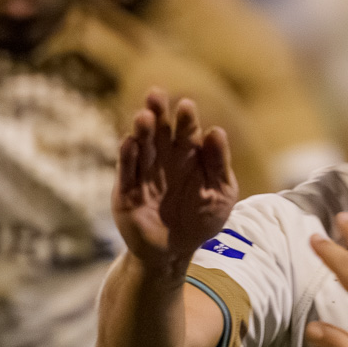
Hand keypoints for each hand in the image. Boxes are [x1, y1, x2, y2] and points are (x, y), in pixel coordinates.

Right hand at [114, 90, 237, 270]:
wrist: (177, 251)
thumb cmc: (202, 220)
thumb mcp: (220, 193)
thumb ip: (218, 164)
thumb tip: (216, 130)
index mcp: (189, 157)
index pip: (187, 133)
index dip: (186, 119)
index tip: (186, 105)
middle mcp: (164, 160)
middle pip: (160, 133)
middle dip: (158, 113)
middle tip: (155, 94)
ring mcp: (144, 175)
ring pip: (141, 148)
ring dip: (142, 132)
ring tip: (144, 116)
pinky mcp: (127, 192)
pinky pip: (127, 172)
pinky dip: (128, 157)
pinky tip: (129, 142)